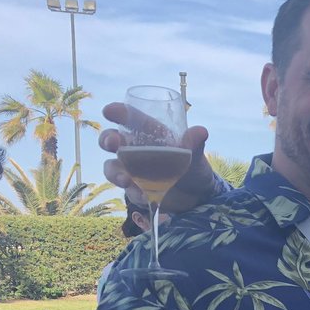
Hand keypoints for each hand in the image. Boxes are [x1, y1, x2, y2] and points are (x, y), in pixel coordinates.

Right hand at [100, 101, 216, 213]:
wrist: (197, 197)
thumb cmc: (194, 168)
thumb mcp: (195, 155)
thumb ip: (194, 144)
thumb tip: (201, 131)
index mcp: (149, 134)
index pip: (130, 119)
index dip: (118, 112)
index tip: (109, 111)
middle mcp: (135, 150)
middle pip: (111, 140)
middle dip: (107, 140)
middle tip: (112, 143)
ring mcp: (132, 170)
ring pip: (112, 167)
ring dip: (115, 172)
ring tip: (126, 180)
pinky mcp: (134, 189)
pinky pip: (127, 190)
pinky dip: (133, 193)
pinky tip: (144, 196)